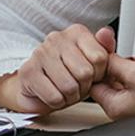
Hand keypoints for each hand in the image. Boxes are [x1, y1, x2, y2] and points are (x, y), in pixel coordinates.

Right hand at [0, 24, 116, 113]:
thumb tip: (106, 33)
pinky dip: (57, 103)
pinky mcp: (28, 71)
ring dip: (70, 97)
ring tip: (65, 91)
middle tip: (77, 85)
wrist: (39, 88)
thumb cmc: (69, 74)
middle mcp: (56, 38)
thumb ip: (104, 49)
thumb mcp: (93, 63)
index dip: (99, 74)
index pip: (100, 57)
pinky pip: (54, 97)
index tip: (91, 74)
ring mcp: (40, 53)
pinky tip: (53, 94)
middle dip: (84, 87)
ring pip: (69, 86)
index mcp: (76, 32)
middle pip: (85, 73)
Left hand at [89, 55, 134, 119]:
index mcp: (114, 108)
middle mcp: (123, 111)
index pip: (94, 81)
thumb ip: (112, 62)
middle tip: (129, 56)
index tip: (107, 51)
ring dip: (133, 67)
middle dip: (120, 63)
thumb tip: (101, 55)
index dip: (99, 64)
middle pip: (110, 80)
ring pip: (125, 80)